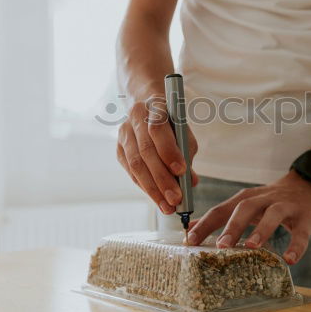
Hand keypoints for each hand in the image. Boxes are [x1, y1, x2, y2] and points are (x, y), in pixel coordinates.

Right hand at [117, 96, 197, 213]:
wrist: (147, 105)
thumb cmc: (171, 120)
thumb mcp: (183, 129)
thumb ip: (187, 152)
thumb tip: (191, 182)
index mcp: (154, 106)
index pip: (158, 128)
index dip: (169, 150)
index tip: (181, 171)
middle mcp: (135, 118)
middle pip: (146, 150)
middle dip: (162, 178)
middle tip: (176, 198)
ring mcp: (124, 134)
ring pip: (136, 164)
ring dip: (152, 188)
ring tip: (167, 205)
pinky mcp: (119, 149)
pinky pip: (131, 172)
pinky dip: (145, 186)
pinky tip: (156, 198)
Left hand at [186, 171, 310, 264]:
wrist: (306, 184)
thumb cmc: (269, 201)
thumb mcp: (245, 204)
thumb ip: (221, 216)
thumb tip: (189, 228)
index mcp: (245, 198)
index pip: (221, 210)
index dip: (206, 224)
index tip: (190, 241)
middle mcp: (263, 199)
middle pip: (245, 208)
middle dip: (232, 226)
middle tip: (220, 245)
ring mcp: (285, 206)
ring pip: (273, 214)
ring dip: (262, 229)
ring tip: (251, 247)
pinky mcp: (305, 217)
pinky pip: (301, 232)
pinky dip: (296, 246)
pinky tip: (290, 259)